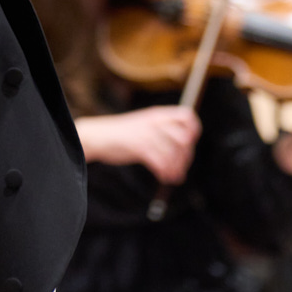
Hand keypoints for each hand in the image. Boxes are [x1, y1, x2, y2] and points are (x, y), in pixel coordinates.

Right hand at [76, 105, 200, 184]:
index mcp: (158, 114)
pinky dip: (165, 172)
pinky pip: (160, 161)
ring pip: (173, 152)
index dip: (194, 130)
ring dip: (176, 167)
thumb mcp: (144, 124)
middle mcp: (155, 122)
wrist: (98, 136)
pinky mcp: (138, 146)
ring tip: (174, 176)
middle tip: (182, 166)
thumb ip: (161, 130)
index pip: (187, 116)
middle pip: (183, 138)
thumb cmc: (121, 134)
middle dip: (187, 155)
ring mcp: (146, 133)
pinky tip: (165, 178)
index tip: (190, 143)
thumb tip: (182, 146)